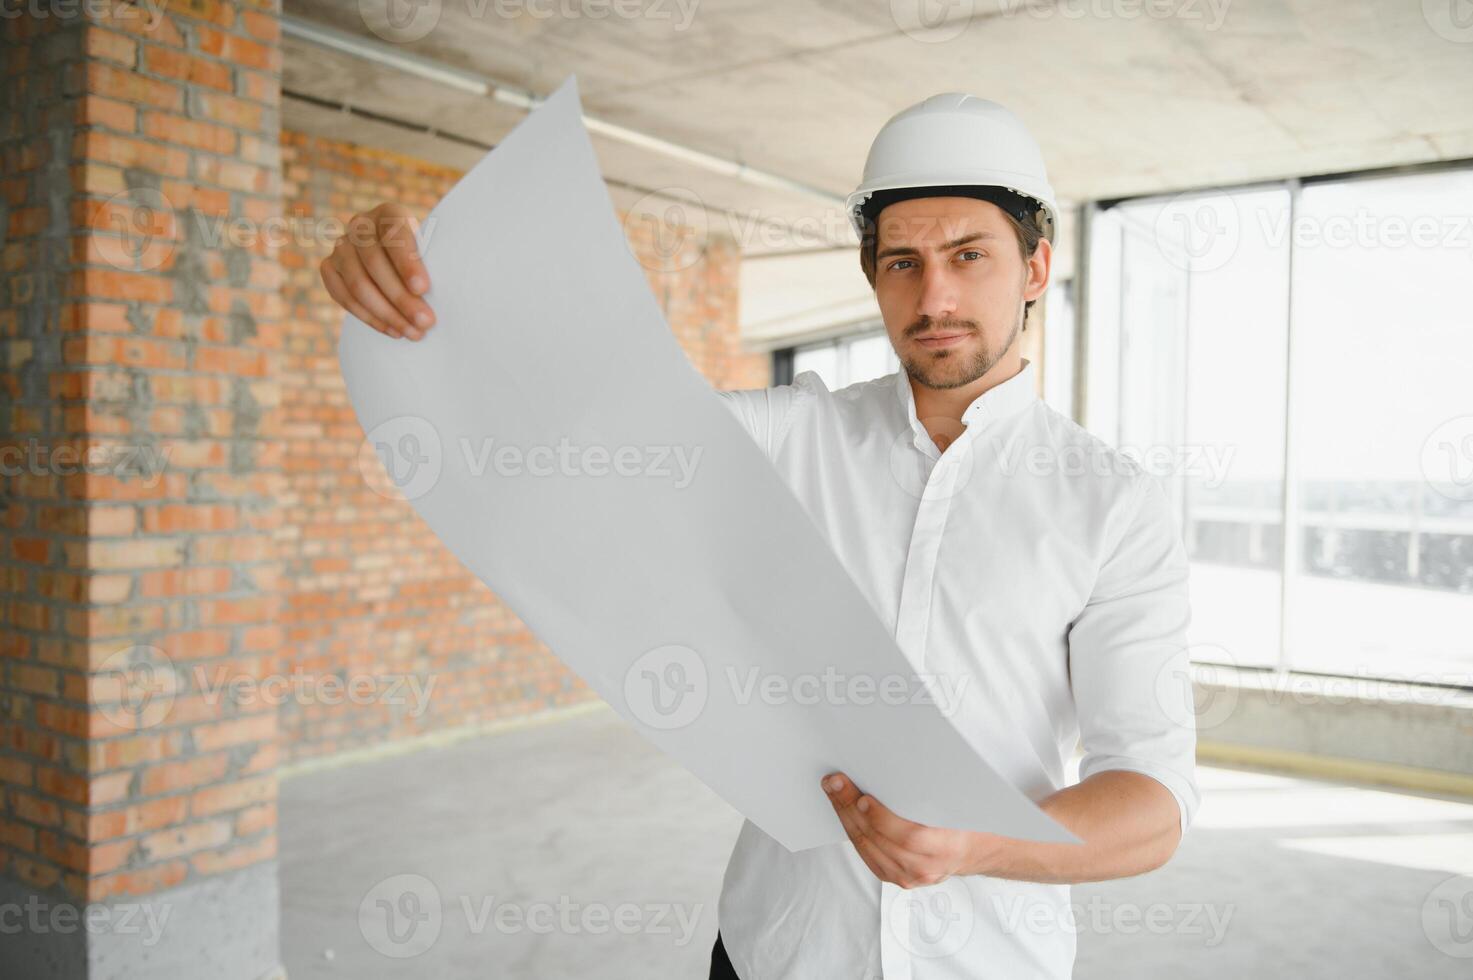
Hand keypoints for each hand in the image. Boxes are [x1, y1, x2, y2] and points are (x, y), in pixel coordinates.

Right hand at [320, 202, 435, 339]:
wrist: (395, 259)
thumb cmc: (423, 256)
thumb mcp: (431, 250)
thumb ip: (432, 262)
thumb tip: (440, 295)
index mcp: (389, 213)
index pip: (394, 235)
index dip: (407, 262)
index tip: (423, 288)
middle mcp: (360, 225)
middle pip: (375, 264)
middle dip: (401, 297)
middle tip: (425, 322)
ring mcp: (340, 246)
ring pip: (358, 284)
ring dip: (387, 313)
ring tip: (413, 333)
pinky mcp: (329, 268)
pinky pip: (344, 297)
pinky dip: (369, 318)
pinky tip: (393, 331)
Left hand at [822, 772, 999, 888]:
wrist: (975, 851)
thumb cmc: (967, 821)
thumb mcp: (958, 804)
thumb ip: (933, 793)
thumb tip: (904, 763)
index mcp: (946, 847)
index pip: (909, 836)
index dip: (882, 819)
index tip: (862, 797)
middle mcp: (925, 867)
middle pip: (879, 839)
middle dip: (852, 807)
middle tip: (835, 783)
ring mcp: (908, 876)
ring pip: (867, 846)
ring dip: (846, 817)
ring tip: (833, 792)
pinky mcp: (895, 877)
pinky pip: (866, 855)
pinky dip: (852, 831)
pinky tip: (843, 812)